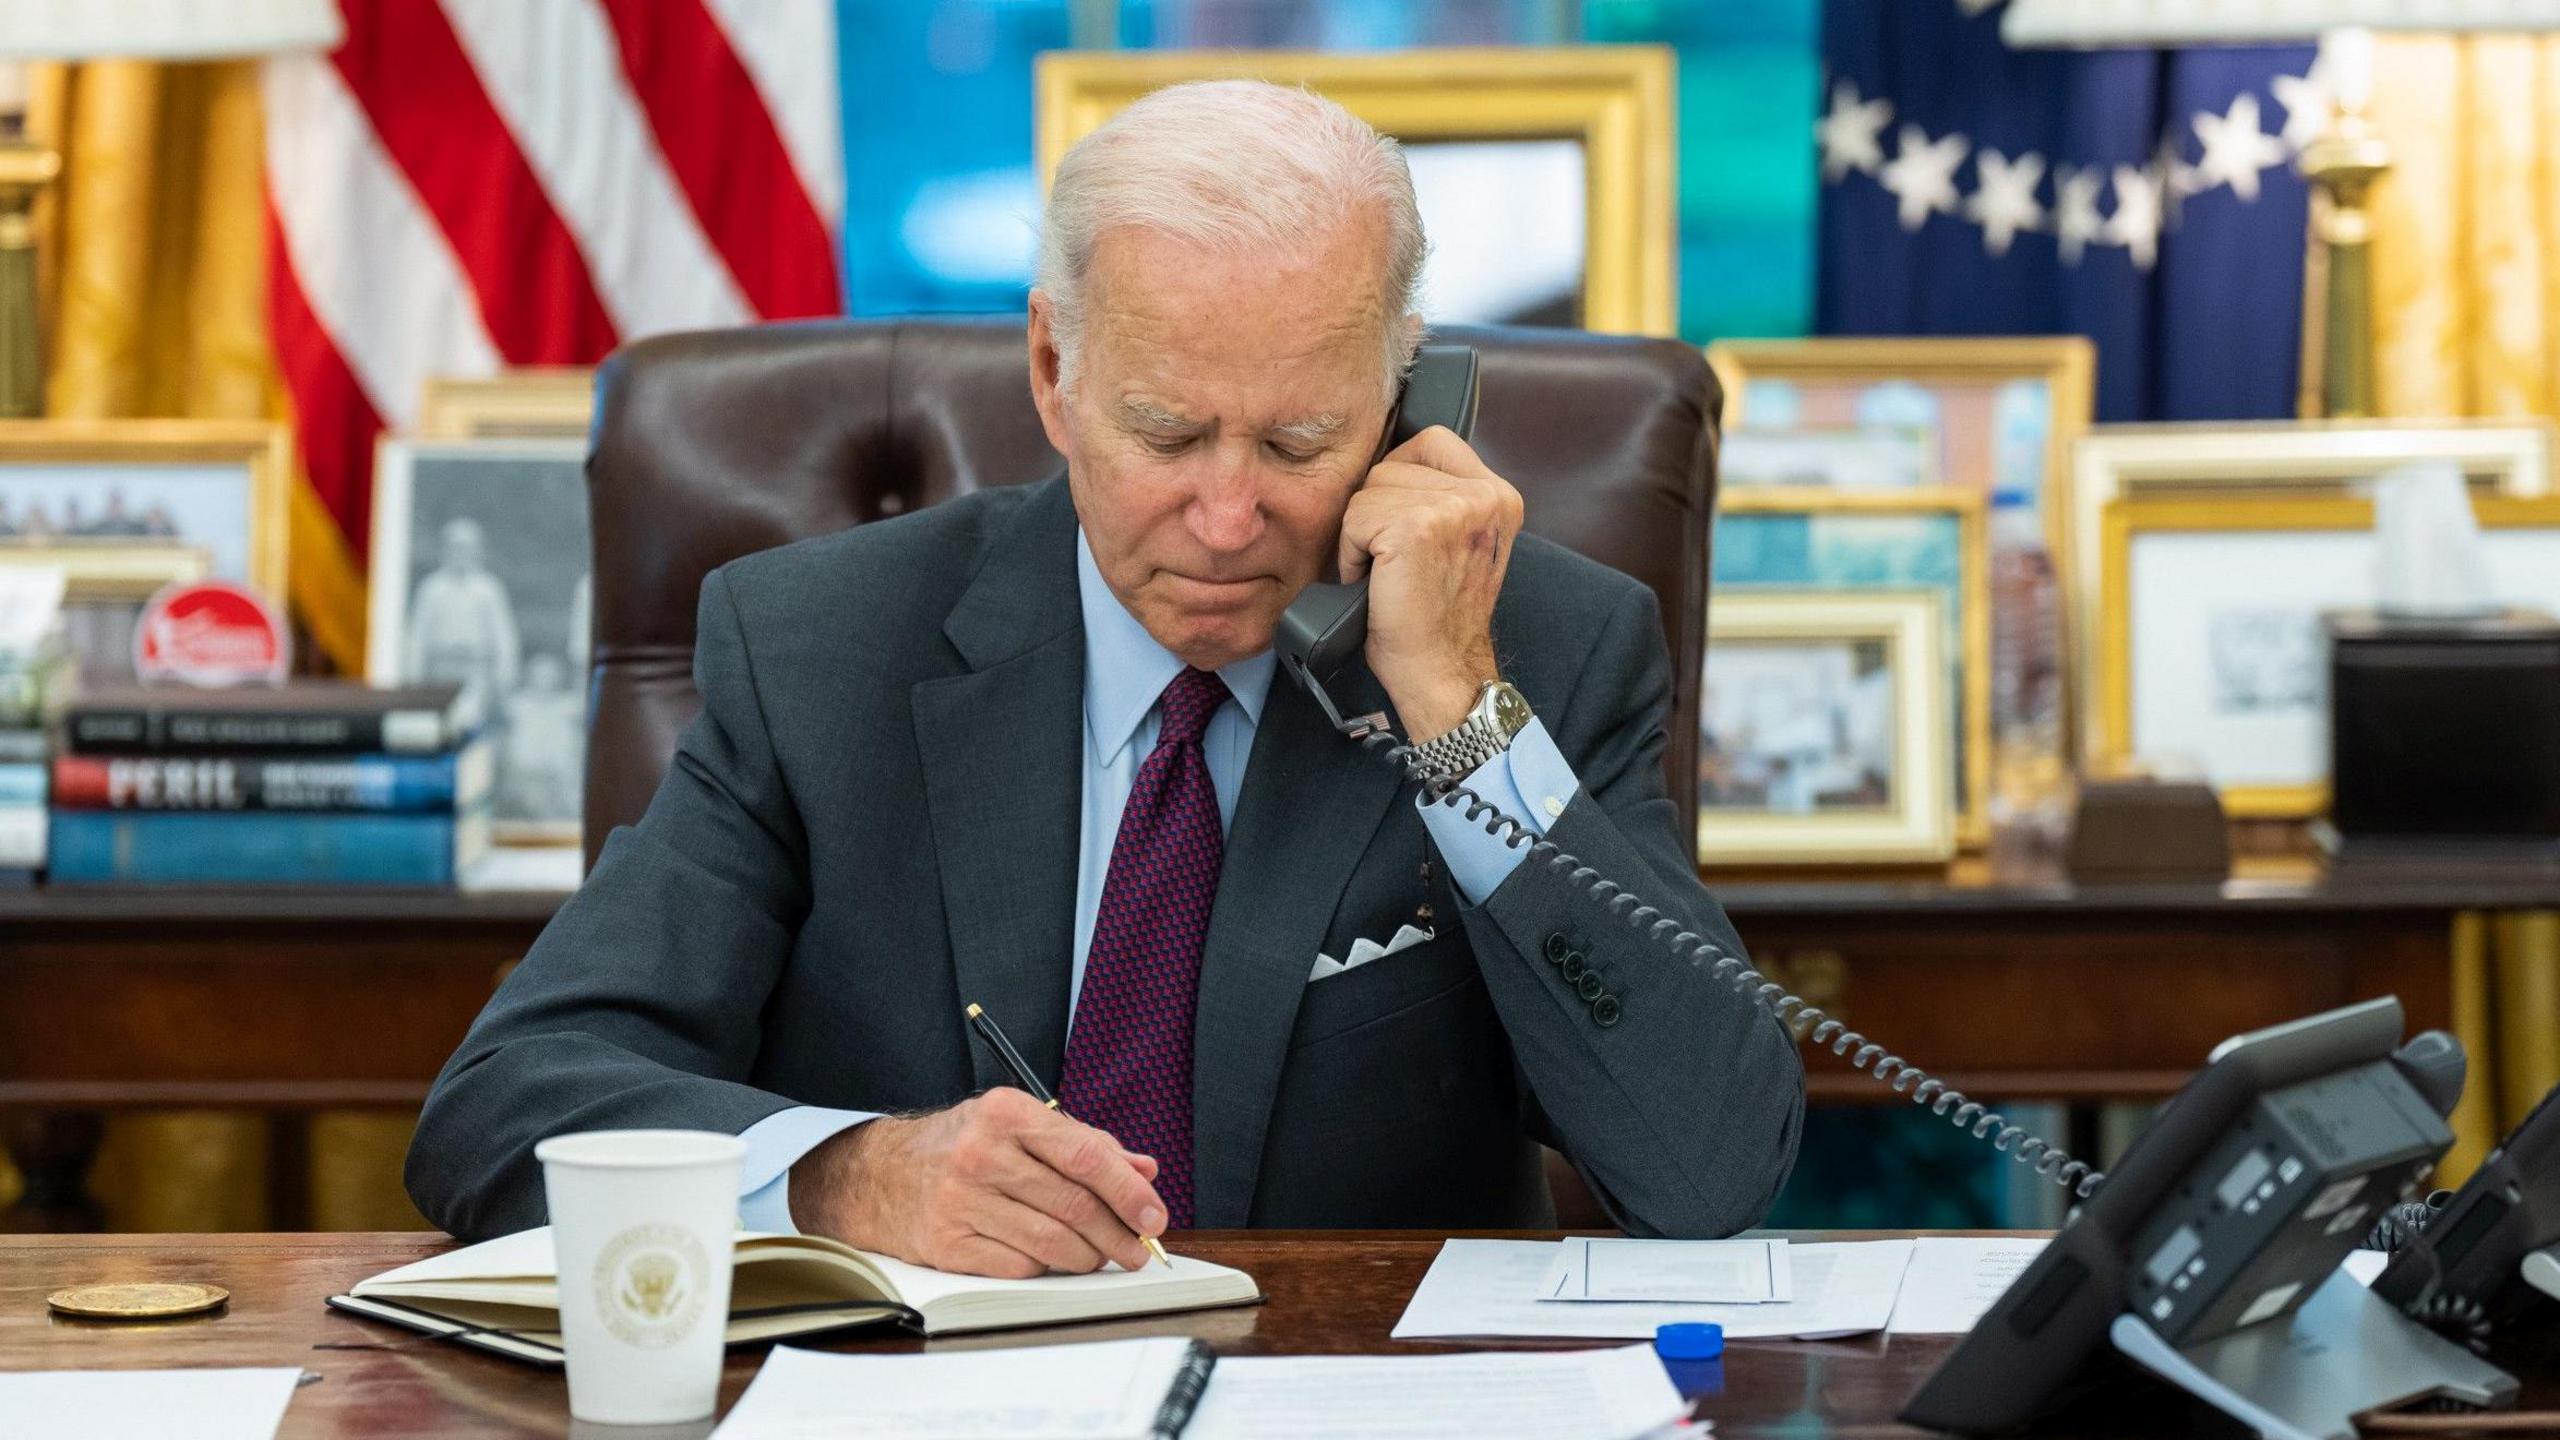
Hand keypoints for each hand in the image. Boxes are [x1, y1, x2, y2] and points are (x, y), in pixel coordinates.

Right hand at [788, 1089, 1166, 1277]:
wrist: (878, 1175)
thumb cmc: (961, 1146)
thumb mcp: (1019, 1125)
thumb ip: (1085, 1143)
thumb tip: (1143, 1170)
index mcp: (1006, 1114)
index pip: (1085, 1155)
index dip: (1128, 1191)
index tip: (1154, 1216)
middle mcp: (981, 1154)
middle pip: (1073, 1205)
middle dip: (1118, 1234)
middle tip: (1138, 1250)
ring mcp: (961, 1201)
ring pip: (1051, 1242)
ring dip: (1088, 1257)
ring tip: (1101, 1257)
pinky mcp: (947, 1243)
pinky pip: (1019, 1265)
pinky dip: (1045, 1267)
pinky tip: (1051, 1259)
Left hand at [1337, 425, 1523, 739]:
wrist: (1440, 670)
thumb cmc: (1436, 615)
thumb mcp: (1458, 541)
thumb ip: (1442, 497)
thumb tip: (1386, 461)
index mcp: (1499, 494)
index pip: (1430, 441)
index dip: (1400, 481)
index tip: (1407, 533)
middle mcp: (1485, 494)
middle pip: (1391, 466)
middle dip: (1378, 514)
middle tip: (1398, 564)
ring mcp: (1454, 508)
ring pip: (1369, 490)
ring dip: (1363, 535)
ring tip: (1389, 574)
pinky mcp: (1416, 527)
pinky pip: (1355, 518)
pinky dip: (1352, 554)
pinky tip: (1375, 583)